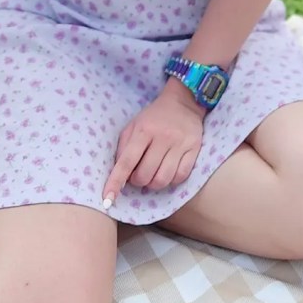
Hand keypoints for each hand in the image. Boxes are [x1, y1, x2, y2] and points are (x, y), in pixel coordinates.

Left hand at [102, 82, 205, 206]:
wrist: (183, 102)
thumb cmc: (154, 117)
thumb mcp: (134, 126)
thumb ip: (123, 149)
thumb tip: (119, 176)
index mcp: (144, 130)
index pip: (127, 161)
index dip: (116, 182)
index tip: (107, 200)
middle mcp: (163, 137)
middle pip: (145, 175)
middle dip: (138, 181)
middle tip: (138, 174)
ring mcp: (180, 143)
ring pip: (163, 180)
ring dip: (153, 184)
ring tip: (152, 174)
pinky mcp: (194, 148)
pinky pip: (180, 177)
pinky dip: (171, 181)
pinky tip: (168, 171)